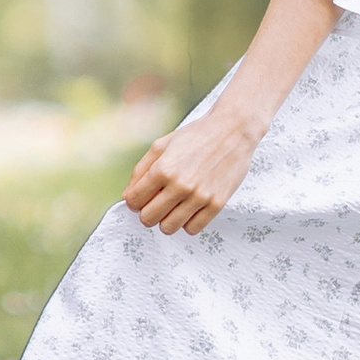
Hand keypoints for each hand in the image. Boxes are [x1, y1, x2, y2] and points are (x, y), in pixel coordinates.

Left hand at [123, 100, 265, 234]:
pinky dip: (187, 222)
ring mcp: (200, 196)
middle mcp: (180, 185)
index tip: (141, 196)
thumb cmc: (195, 136)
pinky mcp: (217, 204)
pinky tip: (190, 208)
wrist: (232, 130)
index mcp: (163, 168)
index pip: (133, 201)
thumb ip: (141, 171)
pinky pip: (192, 229)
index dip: (134, 200)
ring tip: (173, 207)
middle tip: (156, 202)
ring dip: (166, 220)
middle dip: (147, 212)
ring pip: (169, 228)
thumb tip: (127, 197)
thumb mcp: (161, 145)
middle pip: (148, 218)